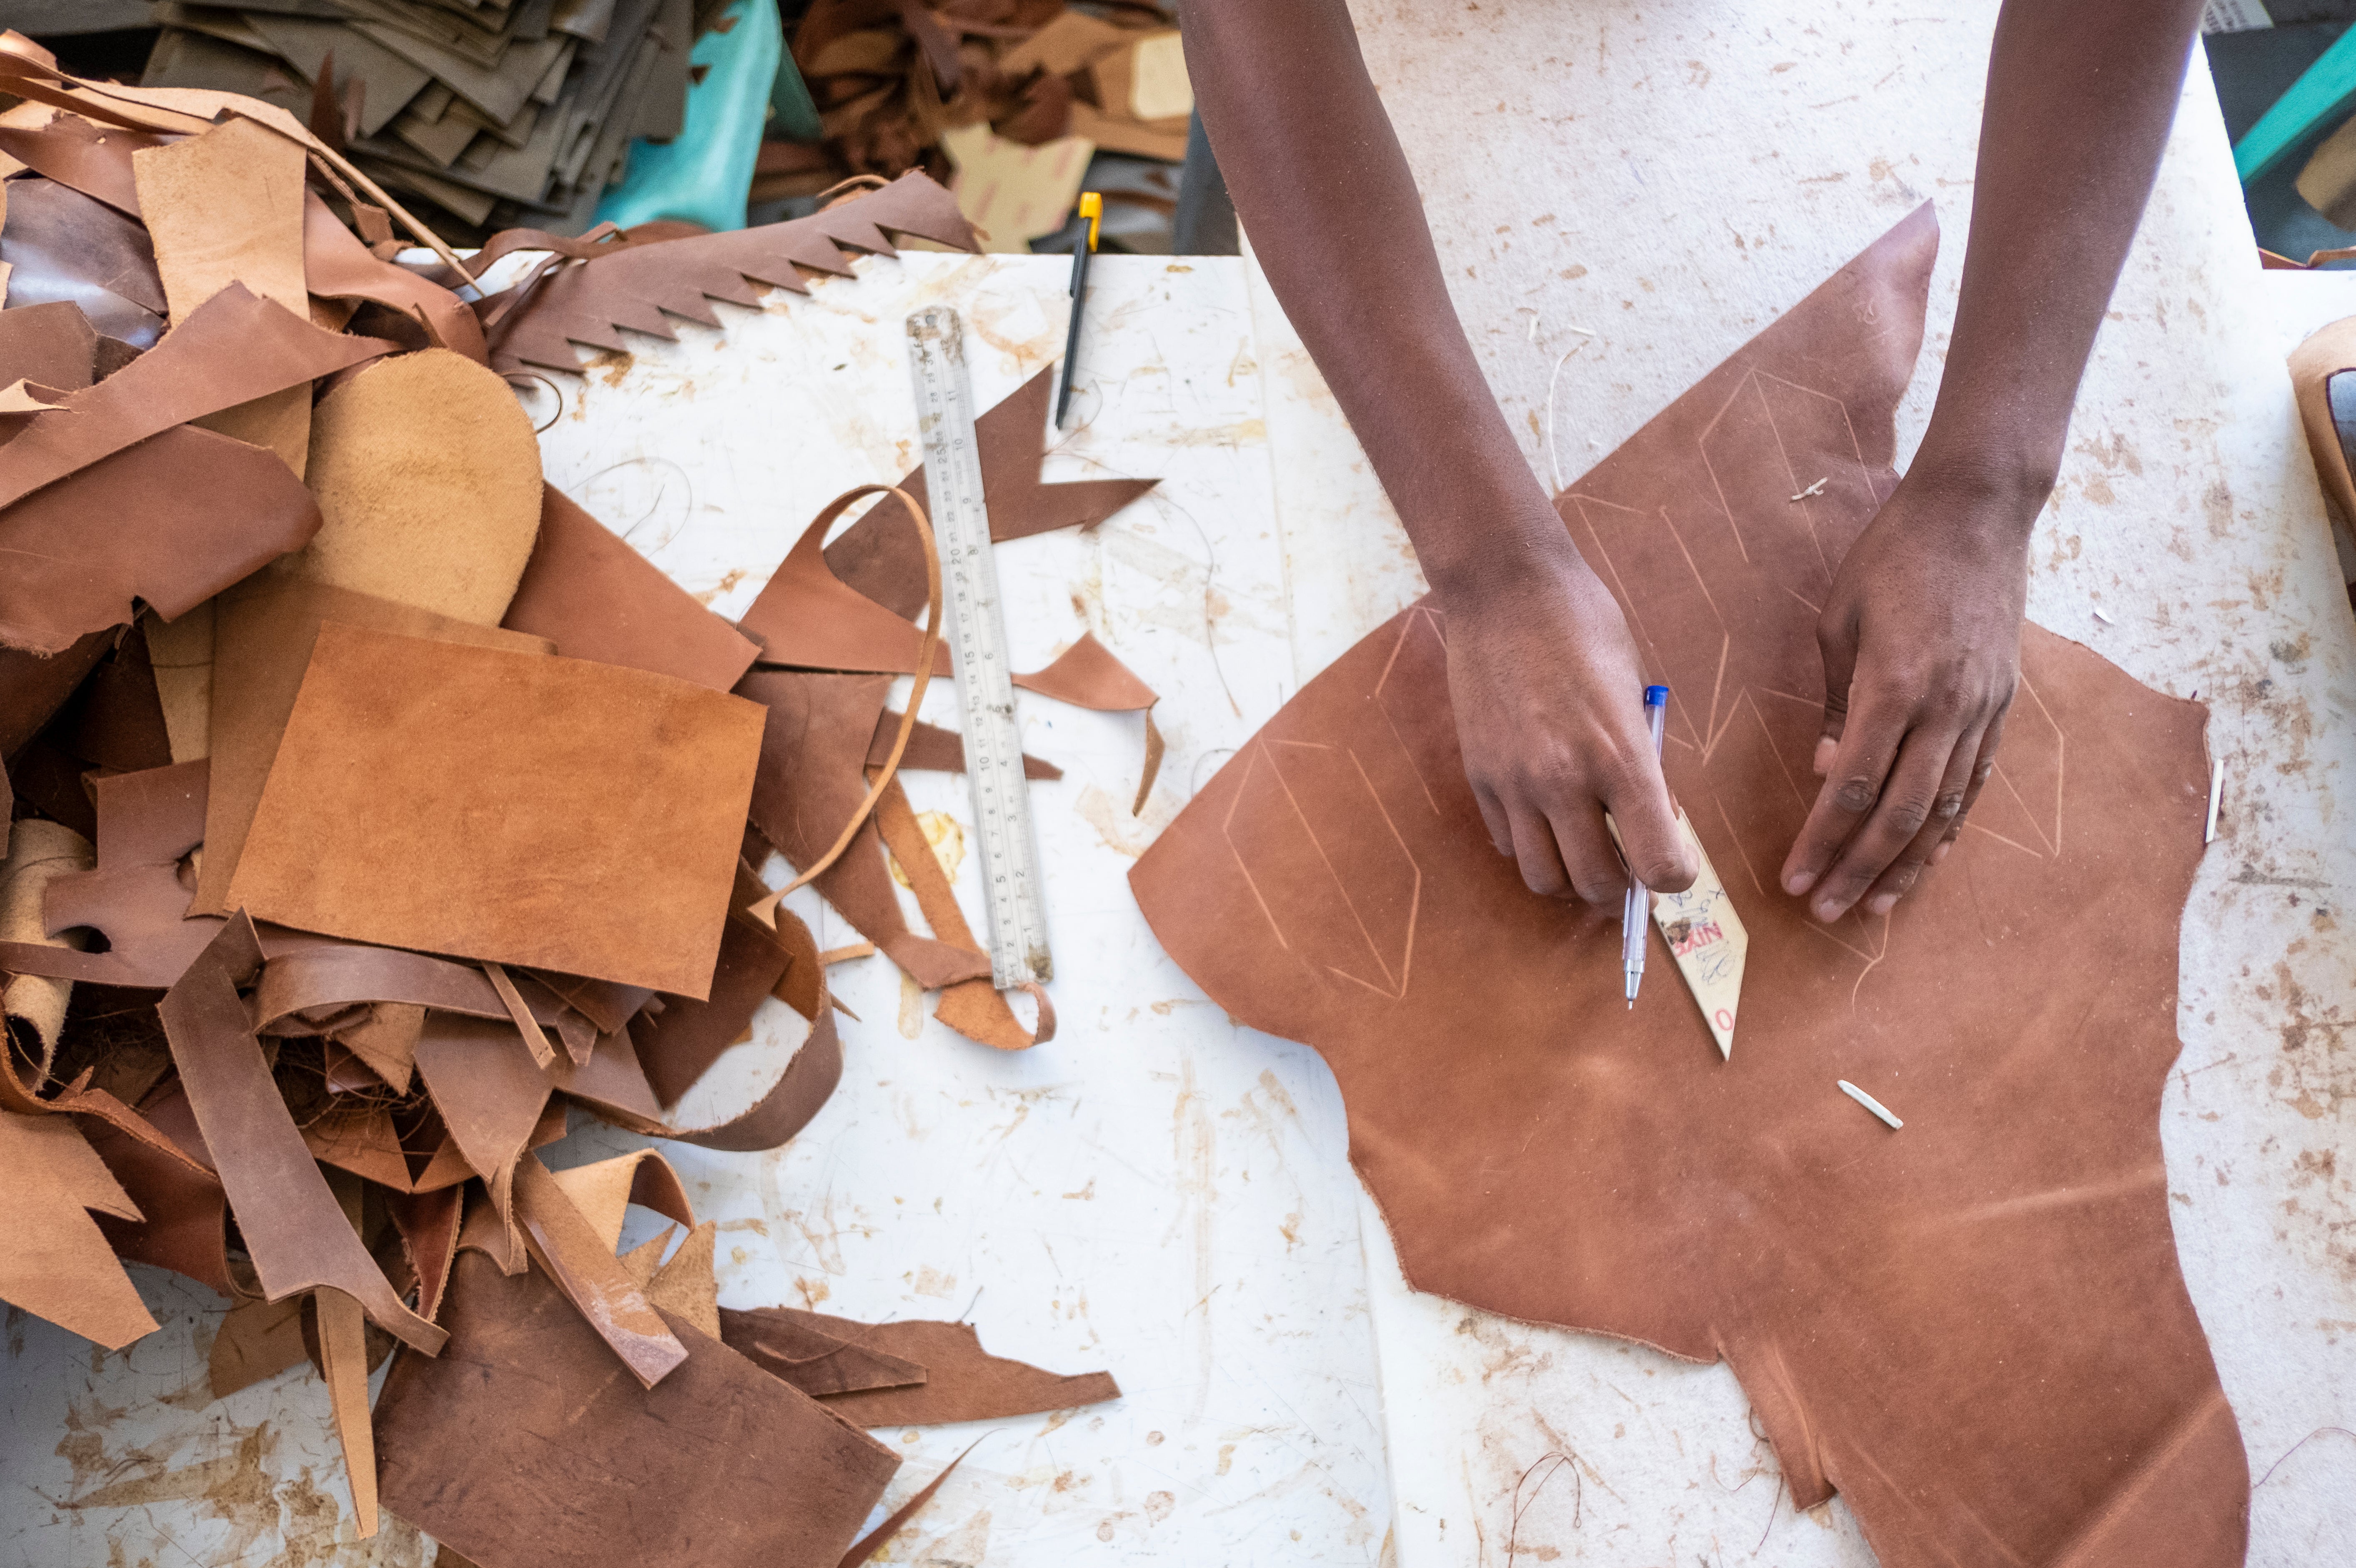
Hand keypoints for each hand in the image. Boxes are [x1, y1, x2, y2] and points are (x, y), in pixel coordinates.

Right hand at [1438, 521, 1696, 904]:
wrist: (1504, 587)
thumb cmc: (1583, 625)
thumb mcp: (1635, 690)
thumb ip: (1643, 761)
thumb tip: (1654, 817)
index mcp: (1619, 756)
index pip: (1658, 861)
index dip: (1675, 875)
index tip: (1675, 861)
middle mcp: (1563, 780)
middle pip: (1594, 884)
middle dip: (1619, 884)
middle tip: (1629, 860)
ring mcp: (1513, 782)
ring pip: (1542, 878)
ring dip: (1569, 875)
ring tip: (1583, 847)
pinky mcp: (1478, 775)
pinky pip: (1507, 842)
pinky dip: (1531, 844)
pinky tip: (1545, 814)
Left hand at [1779, 465, 2033, 922]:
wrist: (1976, 513)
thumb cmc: (1892, 557)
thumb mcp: (1840, 621)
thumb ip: (1836, 701)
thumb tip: (1826, 770)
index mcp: (1895, 686)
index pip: (1853, 788)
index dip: (1822, 841)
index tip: (1794, 878)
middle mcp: (1945, 708)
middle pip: (1899, 814)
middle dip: (1859, 870)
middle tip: (1824, 911)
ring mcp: (1981, 709)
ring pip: (1945, 810)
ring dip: (1908, 864)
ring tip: (1875, 906)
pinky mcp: (2001, 704)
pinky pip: (1974, 783)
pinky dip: (1950, 827)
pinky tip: (1929, 858)